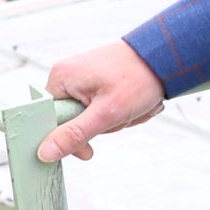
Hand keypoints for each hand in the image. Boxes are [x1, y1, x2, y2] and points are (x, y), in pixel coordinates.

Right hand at [37, 40, 166, 162]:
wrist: (164, 58)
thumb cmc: (139, 77)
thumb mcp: (107, 113)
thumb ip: (75, 134)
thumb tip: (45, 152)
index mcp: (60, 78)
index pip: (48, 120)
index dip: (67, 137)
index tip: (87, 147)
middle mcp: (66, 76)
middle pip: (70, 121)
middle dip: (100, 125)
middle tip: (119, 114)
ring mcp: (81, 79)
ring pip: (88, 118)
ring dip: (113, 119)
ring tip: (129, 105)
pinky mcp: (94, 83)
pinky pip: (99, 109)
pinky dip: (116, 111)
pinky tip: (130, 103)